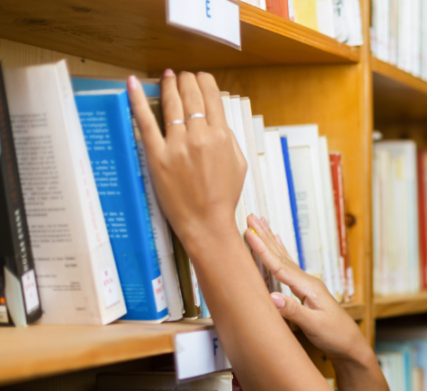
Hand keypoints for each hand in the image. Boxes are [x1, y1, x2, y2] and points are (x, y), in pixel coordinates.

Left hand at [128, 70, 245, 254]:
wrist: (206, 223)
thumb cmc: (222, 198)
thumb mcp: (239, 165)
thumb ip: (229, 139)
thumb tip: (217, 121)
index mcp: (222, 137)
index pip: (212, 97)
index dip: (204, 82)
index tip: (200, 78)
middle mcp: (200, 136)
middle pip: (192, 95)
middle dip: (186, 80)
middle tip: (182, 76)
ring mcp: (177, 145)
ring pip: (172, 103)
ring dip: (169, 84)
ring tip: (167, 77)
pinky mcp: (157, 155)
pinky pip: (146, 122)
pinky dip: (137, 100)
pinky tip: (132, 84)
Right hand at [245, 213, 369, 364]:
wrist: (350, 345)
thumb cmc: (335, 336)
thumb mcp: (315, 326)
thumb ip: (294, 312)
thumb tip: (272, 298)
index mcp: (308, 287)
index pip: (280, 266)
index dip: (263, 250)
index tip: (249, 233)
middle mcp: (308, 282)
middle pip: (281, 256)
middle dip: (265, 236)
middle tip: (251, 216)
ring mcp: (307, 285)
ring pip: (284, 258)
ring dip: (271, 241)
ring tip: (261, 223)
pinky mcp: (305, 291)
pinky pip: (287, 267)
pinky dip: (279, 254)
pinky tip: (278, 244)